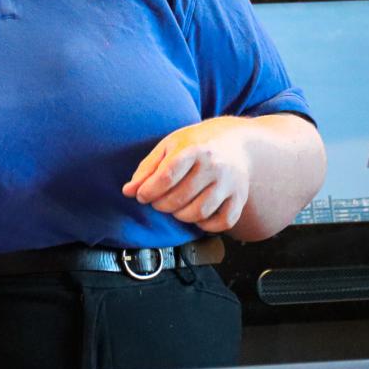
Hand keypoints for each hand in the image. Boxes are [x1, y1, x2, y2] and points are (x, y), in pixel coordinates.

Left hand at [121, 116, 252, 232]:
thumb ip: (147, 169)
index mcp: (193, 149)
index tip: (141, 196)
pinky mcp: (239, 198)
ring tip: (174, 207)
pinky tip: (196, 215)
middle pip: (180, 198)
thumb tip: (128, 192)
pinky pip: (223, 222)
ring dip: (180, 216)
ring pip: (199, 212)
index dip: (149, 191)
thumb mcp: (169, 146)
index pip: (167, 176)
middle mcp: (214, 166)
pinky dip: (206, 225)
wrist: (236, 143)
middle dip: (161, 205)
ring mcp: (229, 183)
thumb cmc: (196, 144)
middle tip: (157, 201)